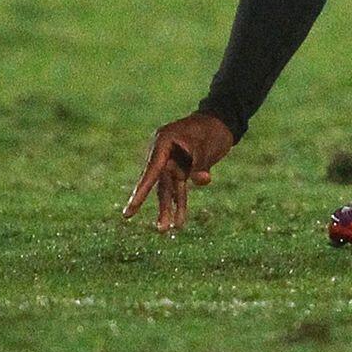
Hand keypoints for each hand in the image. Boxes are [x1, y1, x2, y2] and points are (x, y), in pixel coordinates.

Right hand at [123, 111, 235, 232]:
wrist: (222, 122)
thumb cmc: (211, 129)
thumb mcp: (207, 146)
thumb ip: (201, 165)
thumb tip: (202, 181)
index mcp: (164, 141)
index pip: (152, 169)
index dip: (141, 192)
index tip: (130, 210)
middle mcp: (163, 152)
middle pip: (158, 182)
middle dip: (159, 205)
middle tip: (149, 225)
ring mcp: (171, 161)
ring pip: (167, 188)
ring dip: (169, 207)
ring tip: (166, 229)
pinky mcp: (181, 168)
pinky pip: (178, 188)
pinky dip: (179, 202)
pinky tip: (179, 221)